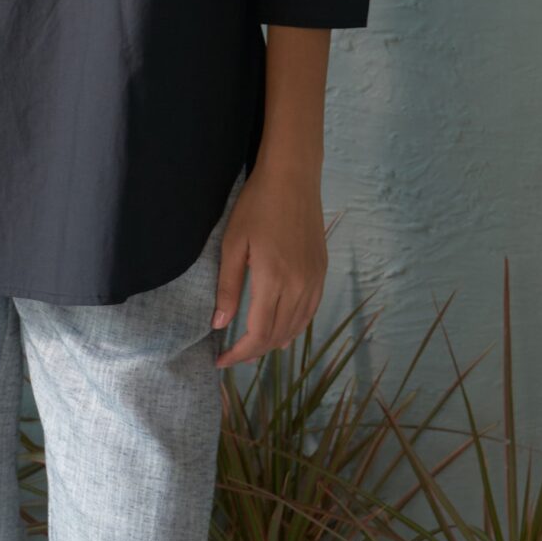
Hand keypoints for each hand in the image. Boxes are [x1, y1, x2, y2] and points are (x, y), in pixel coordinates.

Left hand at [209, 164, 327, 366]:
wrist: (293, 179)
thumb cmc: (257, 206)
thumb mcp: (233, 244)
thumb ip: (227, 287)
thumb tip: (219, 324)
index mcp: (273, 280)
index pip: (258, 333)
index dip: (239, 353)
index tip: (220, 360)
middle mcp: (299, 286)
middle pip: (278, 335)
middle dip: (253, 351)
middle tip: (232, 355)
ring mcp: (314, 280)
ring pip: (296, 327)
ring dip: (274, 342)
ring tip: (252, 346)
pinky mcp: (321, 272)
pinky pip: (310, 312)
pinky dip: (294, 327)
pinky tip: (281, 330)